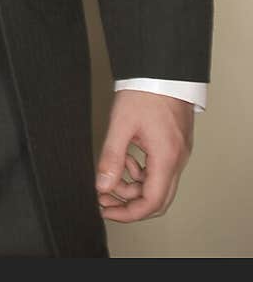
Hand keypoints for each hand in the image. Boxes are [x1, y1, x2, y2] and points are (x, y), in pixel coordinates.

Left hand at [95, 90, 194, 222]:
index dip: (128, 213)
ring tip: (111, 175)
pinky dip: (142, 171)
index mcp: (166, 158)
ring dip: (134, 186)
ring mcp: (178, 152)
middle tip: (105, 199)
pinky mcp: (175, 144)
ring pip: (158, 184)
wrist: (162, 69)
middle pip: (158, 199)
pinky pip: (160, 169)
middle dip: (130, 203)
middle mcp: (177, 159)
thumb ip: (111, 158)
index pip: (152, 202)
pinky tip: (126, 160)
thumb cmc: (145, 91)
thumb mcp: (121, 125)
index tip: (108, 210)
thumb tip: (102, 186)